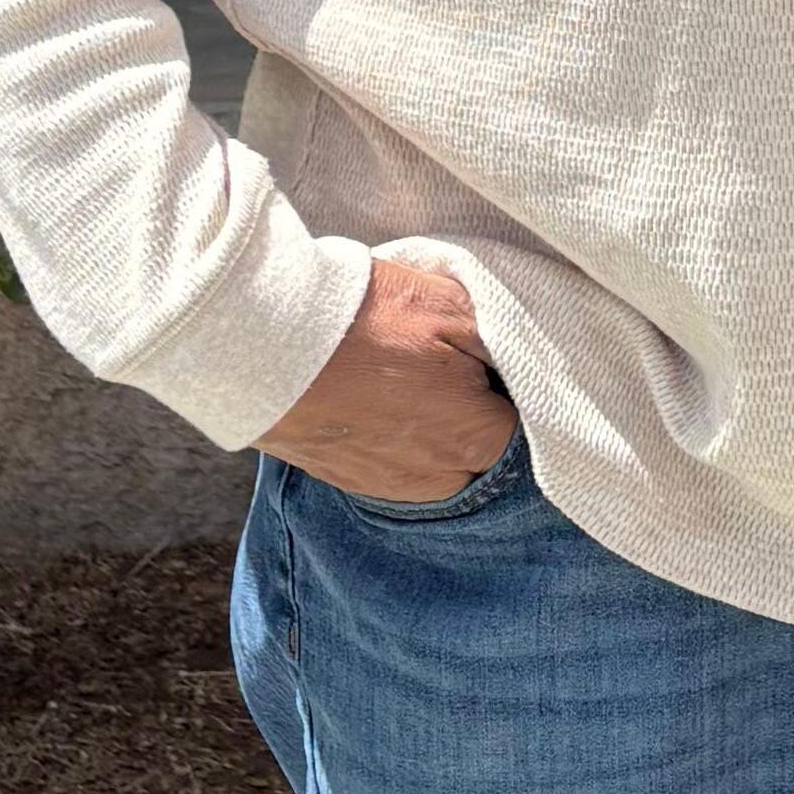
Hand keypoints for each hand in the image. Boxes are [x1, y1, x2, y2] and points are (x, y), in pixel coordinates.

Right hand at [263, 254, 517, 503]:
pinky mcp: (348, 481)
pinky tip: (374, 401)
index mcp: (475, 440)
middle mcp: (440, 479)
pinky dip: (392, 439)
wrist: (267, 346)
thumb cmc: (366, 323)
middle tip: (449, 365)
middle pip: (481, 451)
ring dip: (432, 431)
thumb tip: (526, 361)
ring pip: (437, 464)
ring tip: (406, 381)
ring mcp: (390, 486)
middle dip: (475, 415)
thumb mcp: (454, 307)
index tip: (493, 359)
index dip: (512, 387)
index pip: (524, 426)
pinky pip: (393, 466)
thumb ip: (504, 341)